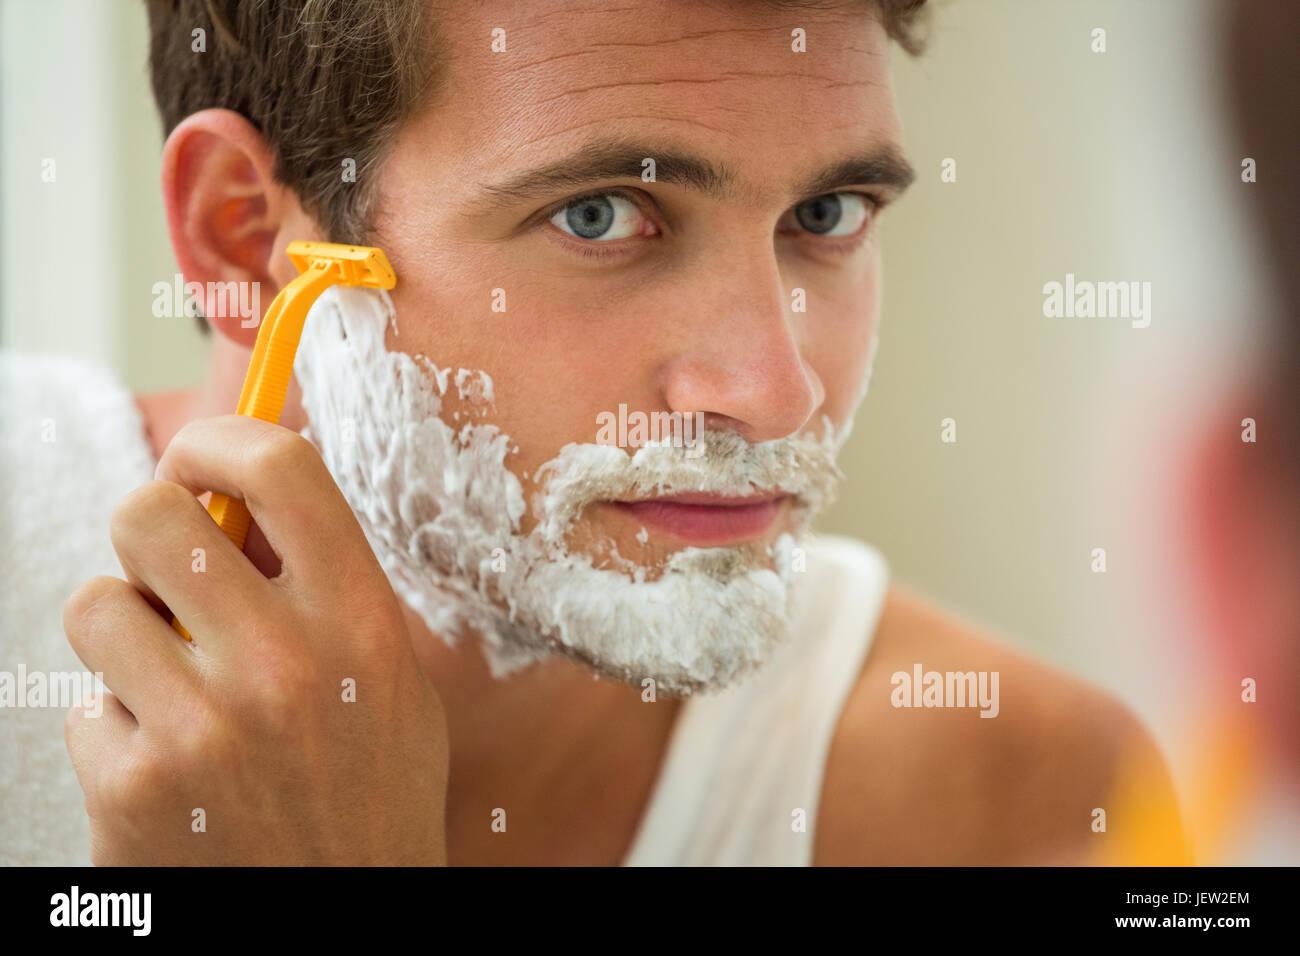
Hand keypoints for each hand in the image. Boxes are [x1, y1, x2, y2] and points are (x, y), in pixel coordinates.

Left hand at [63, 416, 447, 864]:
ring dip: (126, 635)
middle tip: (173, 574)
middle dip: (150, 533)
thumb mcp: (392, 676)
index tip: (200, 462)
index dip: (221, 440)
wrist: (342, 916)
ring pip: (96, 605)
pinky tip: (170, 769)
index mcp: (360, 622)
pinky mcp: (133, 789)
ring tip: (173, 684)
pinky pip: (84, 706)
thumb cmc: (370, 787)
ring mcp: (200, 728)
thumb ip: (327, 587)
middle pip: (150, 515)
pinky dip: (116, 728)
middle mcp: (282, 665)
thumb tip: (235, 503)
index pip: (279, 469)